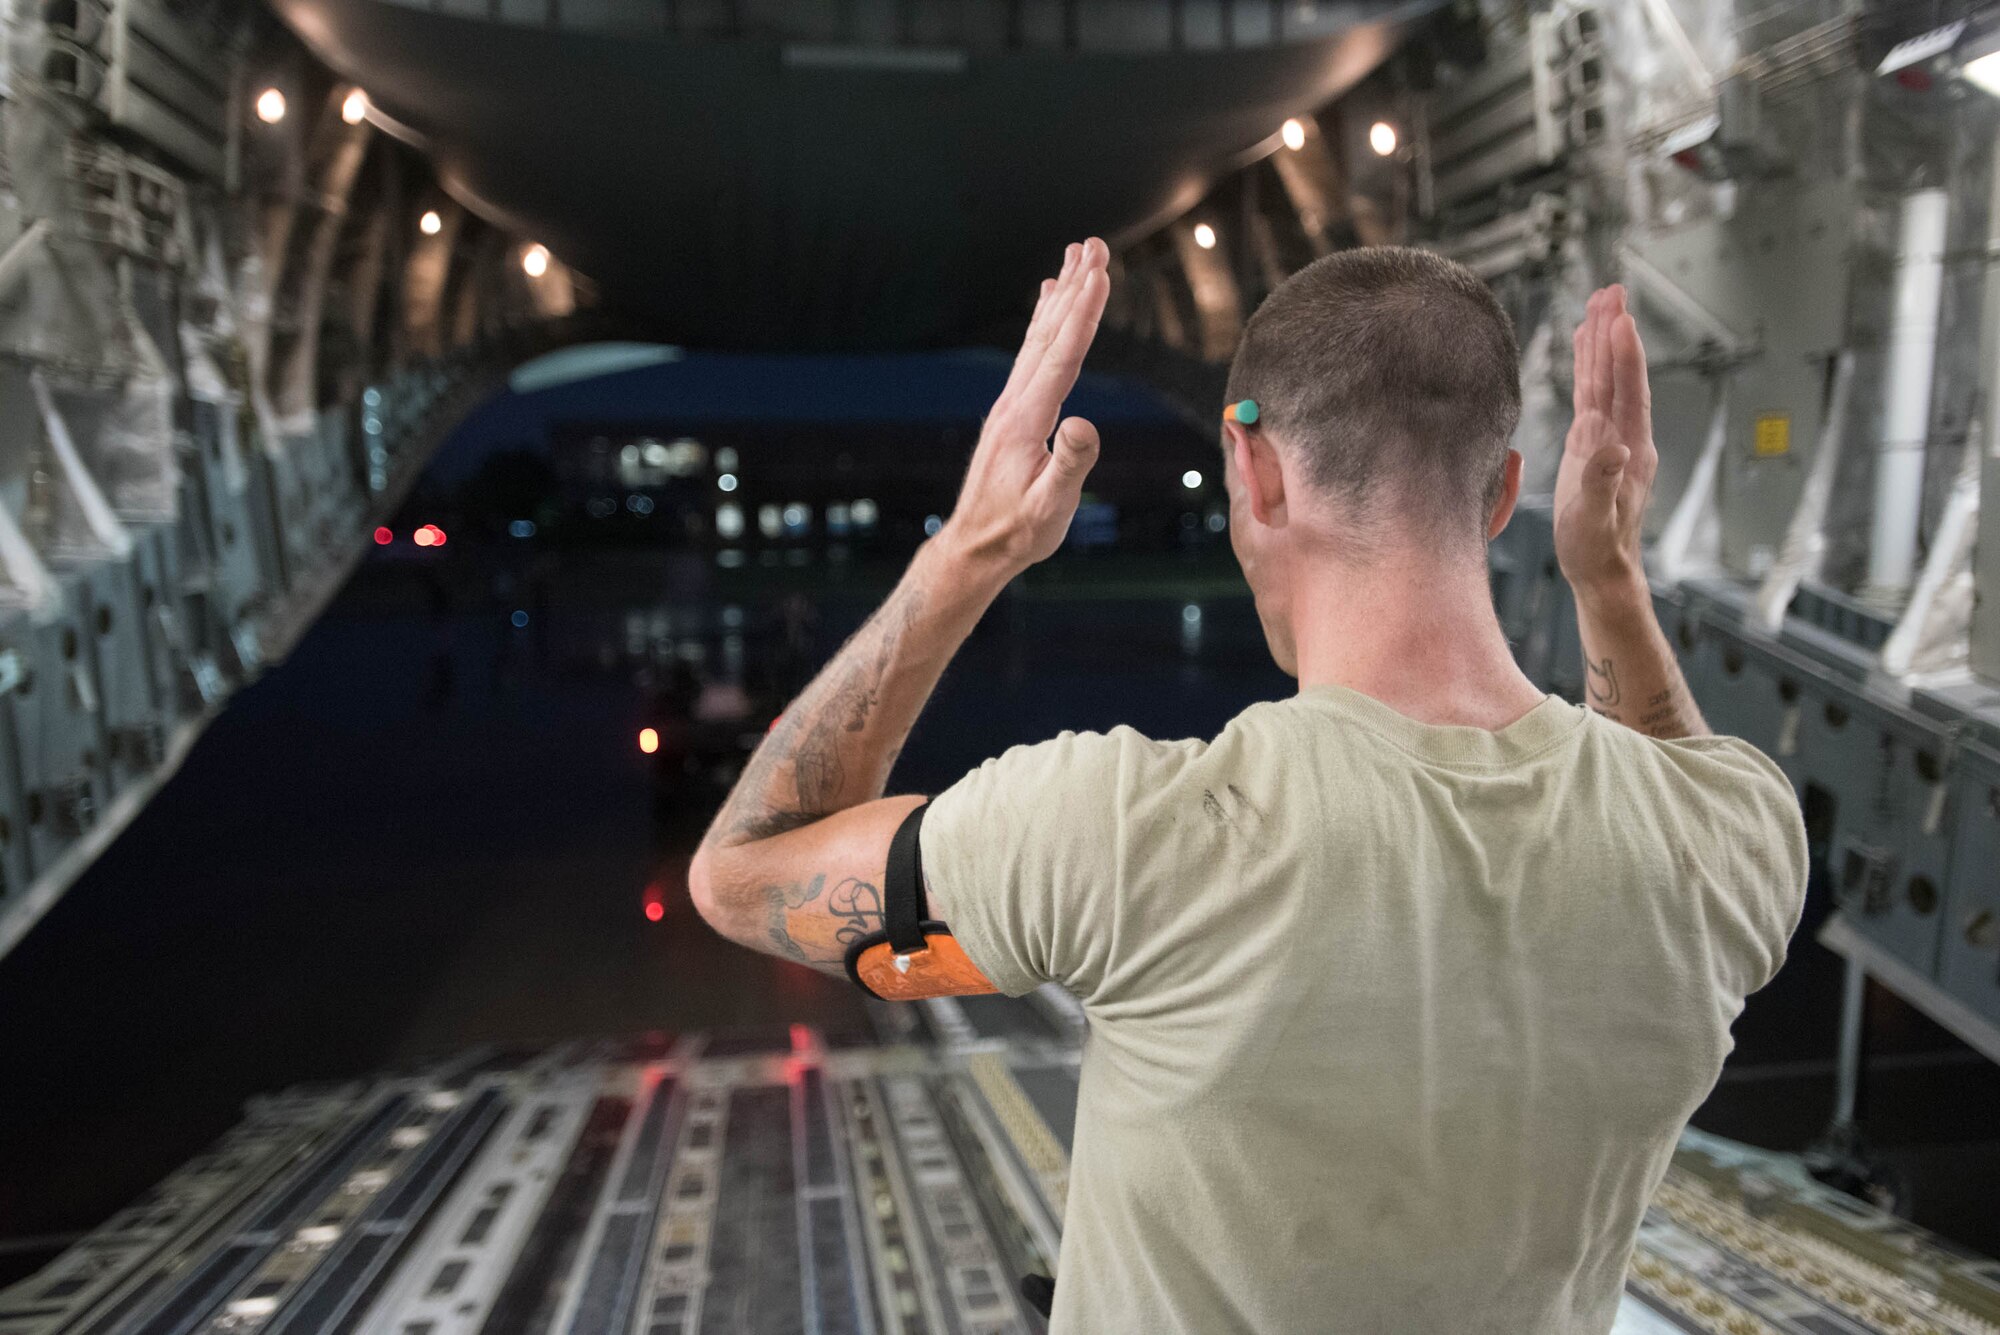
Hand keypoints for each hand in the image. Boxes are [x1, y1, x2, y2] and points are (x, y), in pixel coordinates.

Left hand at [938, 238, 1110, 579]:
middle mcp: (1015, 402)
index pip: (1062, 355)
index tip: (1101, 273)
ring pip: (1040, 337)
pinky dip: (1044, 321)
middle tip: (1097, 245)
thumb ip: (1070, 465)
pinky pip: (1031, 353)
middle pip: (1050, 333)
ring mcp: (1011, 404)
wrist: (975, 546)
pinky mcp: (1012, 411)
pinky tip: (1049, 300)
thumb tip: (1085, 424)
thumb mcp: (1050, 508)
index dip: (1083, 313)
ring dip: (1061, 295)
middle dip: (1076, 287)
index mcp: (1027, 419)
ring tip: (1078, 256)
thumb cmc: (1018, 532)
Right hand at [1555, 285, 1656, 606]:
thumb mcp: (1595, 520)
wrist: (1601, 571)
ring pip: (1605, 380)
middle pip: (1619, 375)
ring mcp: (1608, 439)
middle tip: (1612, 291)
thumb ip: (1602, 482)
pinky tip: (1584, 348)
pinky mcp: (1591, 445)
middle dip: (1615, 333)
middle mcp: (1623, 437)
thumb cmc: (1596, 550)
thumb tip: (1611, 445)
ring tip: (1599, 305)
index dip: (1623, 355)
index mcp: (1629, 450)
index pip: (1628, 391)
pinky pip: (1590, 396)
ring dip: (1602, 342)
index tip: (1619, 318)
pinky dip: (1588, 368)